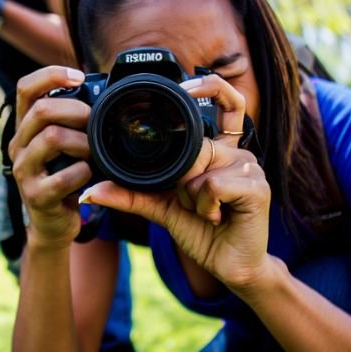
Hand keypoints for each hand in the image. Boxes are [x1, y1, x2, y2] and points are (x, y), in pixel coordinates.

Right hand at [9, 65, 92, 248]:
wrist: (53, 224)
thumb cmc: (64, 178)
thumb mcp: (64, 146)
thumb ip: (73, 121)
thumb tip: (102, 91)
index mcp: (25, 128)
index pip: (25, 88)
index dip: (50, 75)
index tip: (79, 77)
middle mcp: (18, 146)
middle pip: (41, 110)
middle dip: (76, 111)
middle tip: (94, 122)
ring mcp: (24, 171)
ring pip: (51, 138)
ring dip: (82, 142)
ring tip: (93, 152)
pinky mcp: (36, 196)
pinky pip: (63, 177)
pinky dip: (83, 172)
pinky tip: (89, 174)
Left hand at [78, 74, 273, 287]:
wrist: (229, 267)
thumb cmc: (201, 232)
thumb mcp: (161, 209)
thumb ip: (129, 194)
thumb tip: (91, 190)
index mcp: (219, 150)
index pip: (225, 104)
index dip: (209, 87)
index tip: (188, 84)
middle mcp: (237, 153)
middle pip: (197, 146)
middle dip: (183, 179)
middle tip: (192, 202)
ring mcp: (251, 168)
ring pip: (201, 170)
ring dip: (193, 198)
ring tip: (208, 213)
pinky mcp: (258, 187)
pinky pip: (213, 185)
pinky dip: (206, 206)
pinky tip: (219, 218)